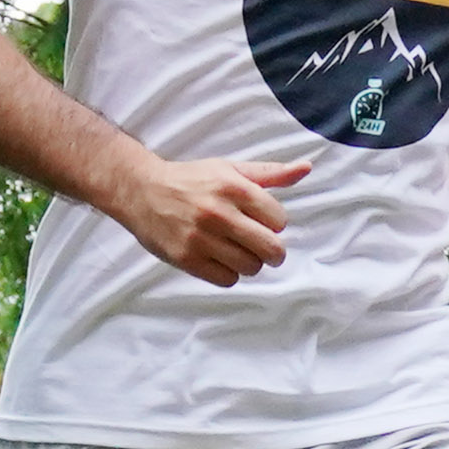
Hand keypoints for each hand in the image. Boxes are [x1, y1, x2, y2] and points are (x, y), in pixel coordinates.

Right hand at [114, 152, 307, 283]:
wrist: (141, 191)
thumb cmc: (192, 180)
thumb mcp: (230, 169)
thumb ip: (270, 173)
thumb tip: (306, 168)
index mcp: (234, 187)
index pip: (279, 220)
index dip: (274, 224)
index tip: (261, 221)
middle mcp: (219, 213)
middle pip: (271, 249)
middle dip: (272, 251)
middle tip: (261, 246)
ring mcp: (201, 238)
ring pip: (250, 267)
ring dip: (249, 262)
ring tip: (235, 249)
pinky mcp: (187, 258)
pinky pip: (227, 280)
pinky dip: (228, 273)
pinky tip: (218, 258)